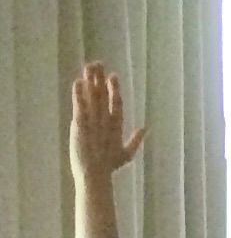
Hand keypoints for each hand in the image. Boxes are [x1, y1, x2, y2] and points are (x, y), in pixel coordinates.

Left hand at [69, 63, 145, 183]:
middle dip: (100, 78)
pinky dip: (79, 94)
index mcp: (116, 125)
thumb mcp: (126, 154)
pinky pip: (80, 105)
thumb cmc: (109, 167)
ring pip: (92, 96)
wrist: (95, 174)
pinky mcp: (80, 124)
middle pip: (103, 94)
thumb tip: (146, 128)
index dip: (114, 88)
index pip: (116, 102)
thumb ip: (136, 140)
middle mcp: (105, 120)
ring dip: (90, 81)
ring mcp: (93, 121)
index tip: (112, 75)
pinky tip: (77, 82)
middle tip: (98, 63)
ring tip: (88, 67)